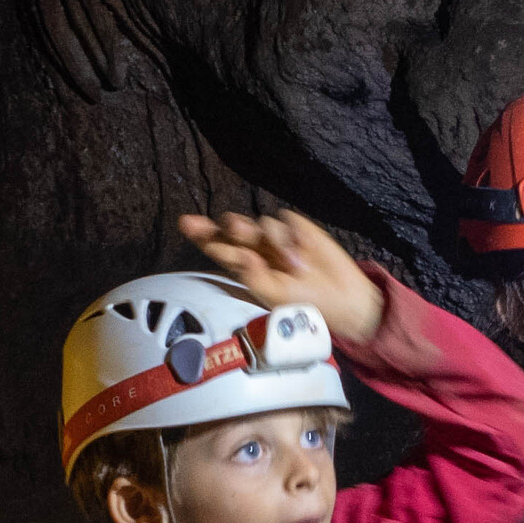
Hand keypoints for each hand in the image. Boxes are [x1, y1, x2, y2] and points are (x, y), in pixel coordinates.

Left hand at [180, 206, 384, 348]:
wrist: (338, 297)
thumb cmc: (301, 301)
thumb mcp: (272, 295)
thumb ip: (253, 276)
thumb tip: (244, 254)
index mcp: (243, 265)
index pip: (217, 245)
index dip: (201, 234)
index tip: (185, 223)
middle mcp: (255, 247)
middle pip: (232, 227)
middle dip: (230, 227)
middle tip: (236, 230)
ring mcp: (275, 237)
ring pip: (261, 223)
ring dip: (273, 240)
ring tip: (291, 264)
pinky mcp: (296, 228)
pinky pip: (285, 221)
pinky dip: (292, 238)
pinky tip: (302, 256)